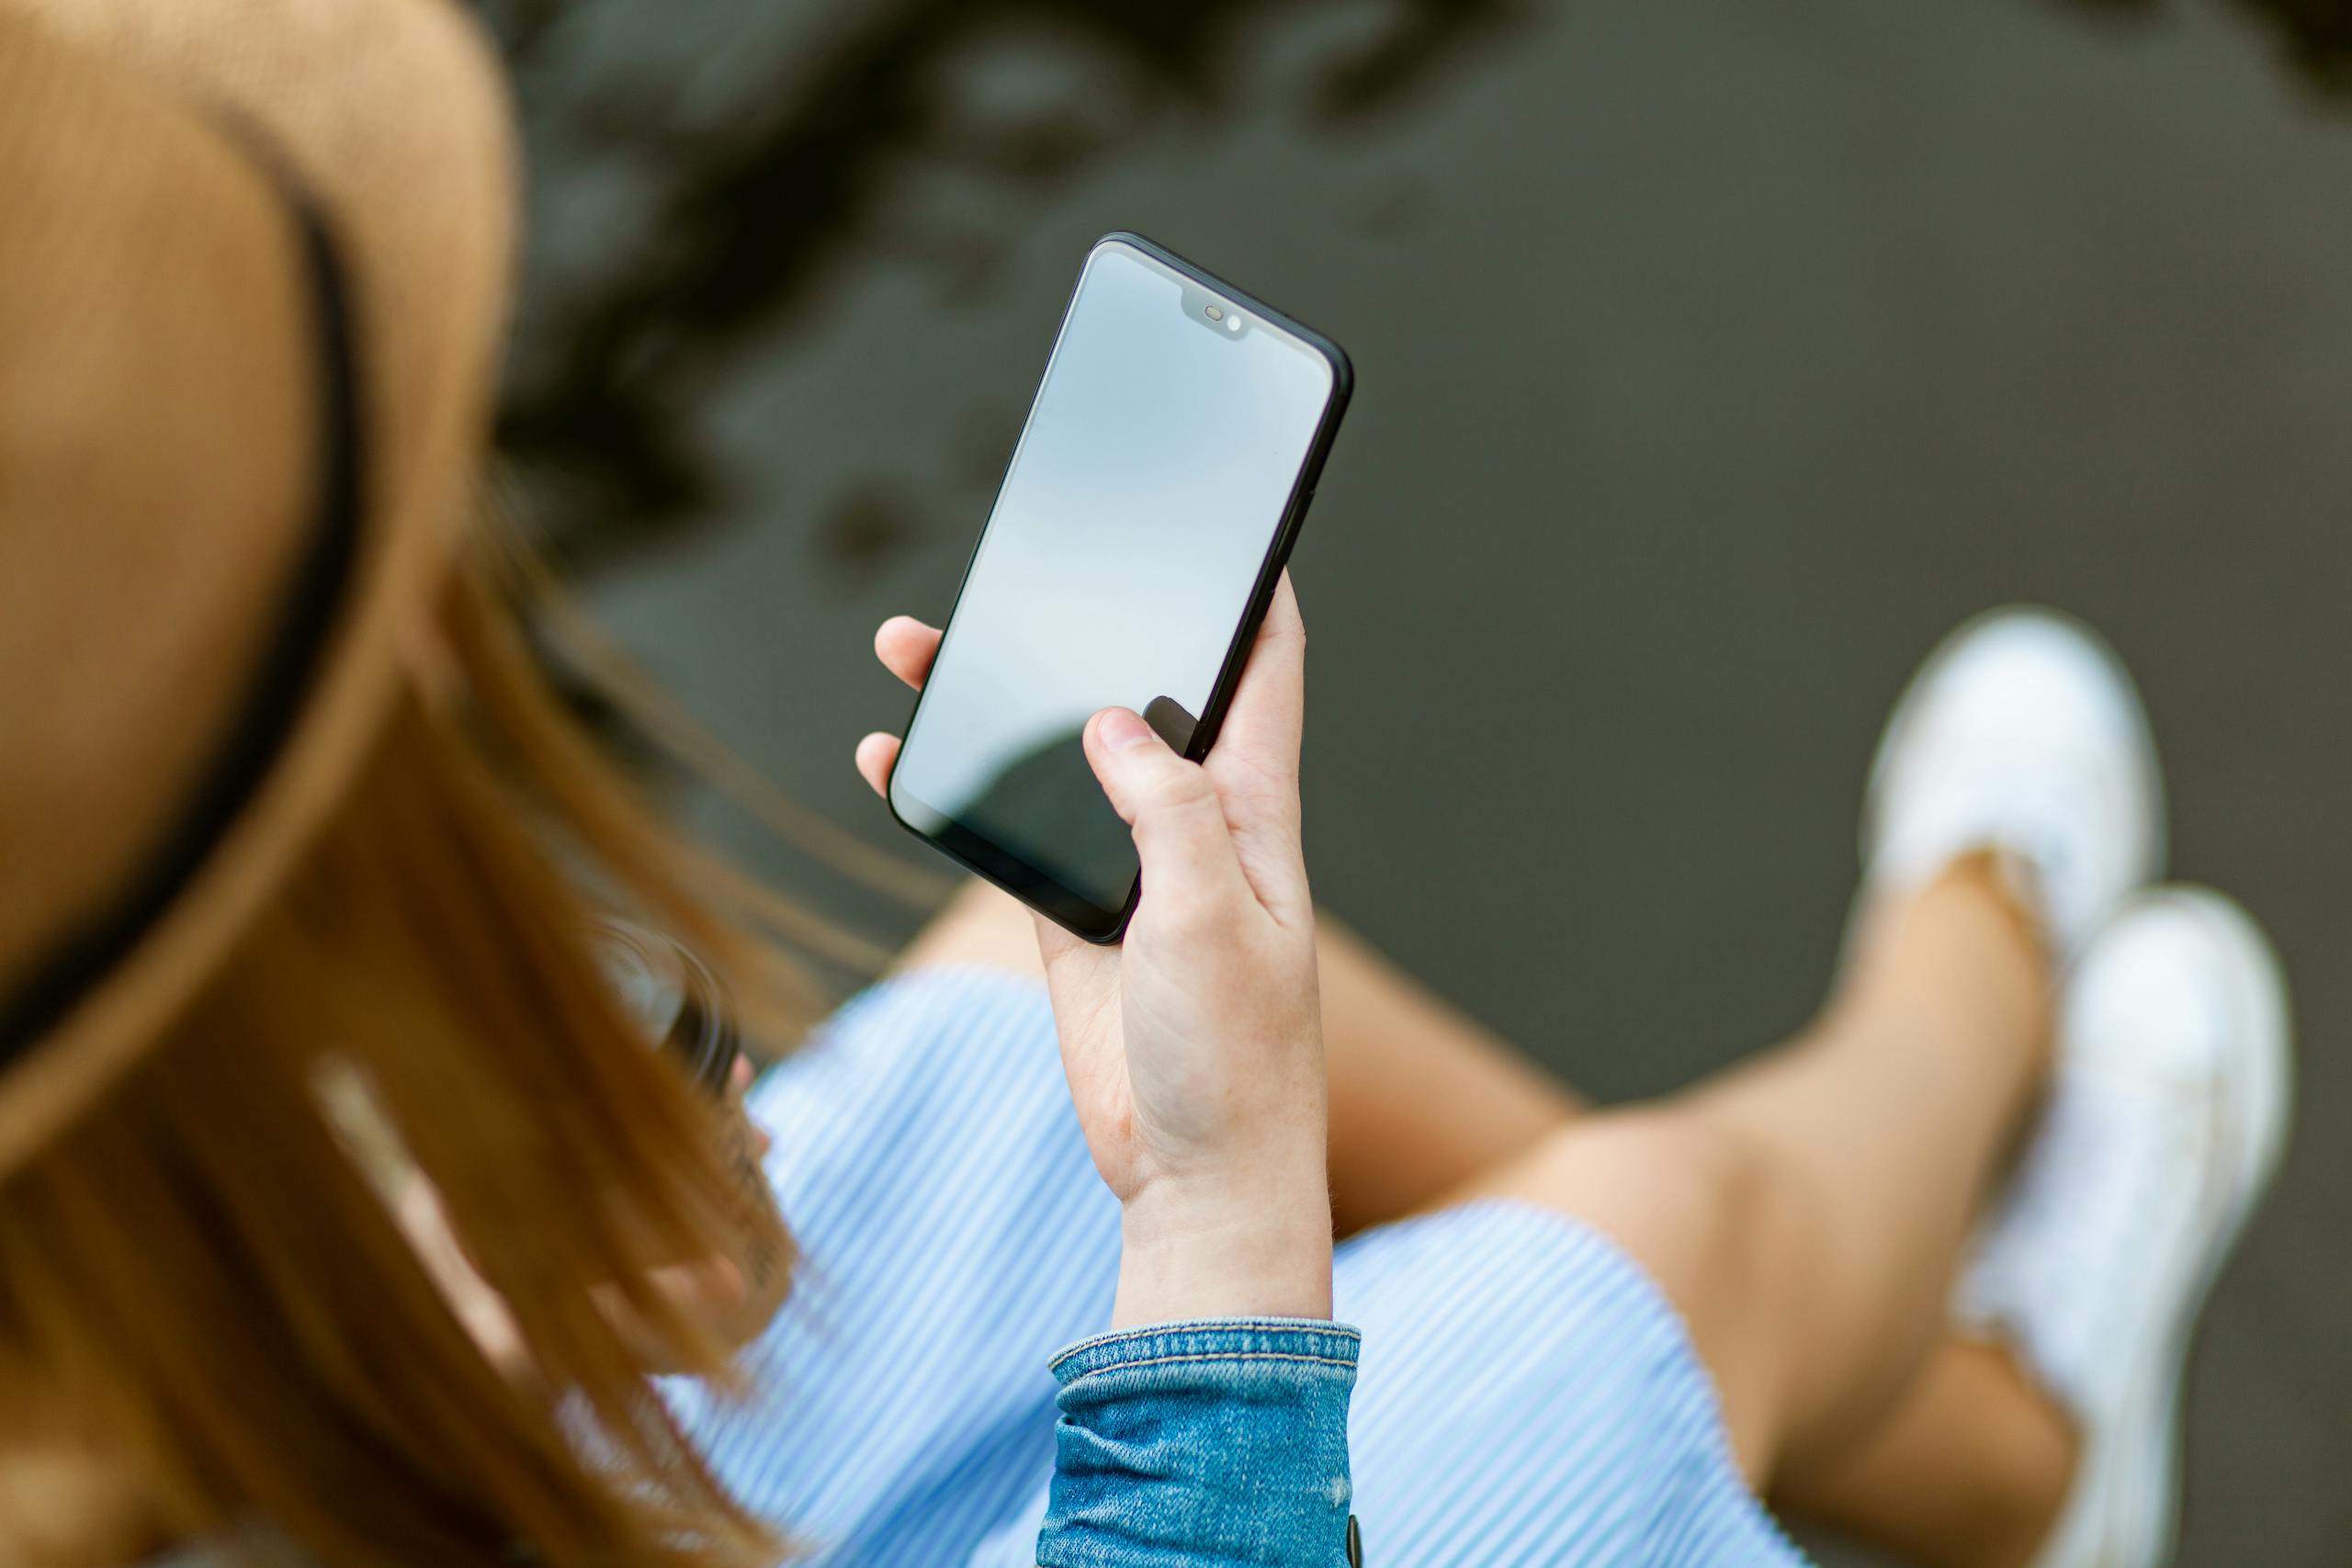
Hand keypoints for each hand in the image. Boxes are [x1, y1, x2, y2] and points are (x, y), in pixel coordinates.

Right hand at [857, 576, 1331, 1324]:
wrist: (1194, 1175)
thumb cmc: (1236, 1056)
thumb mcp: (1213, 920)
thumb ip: (1168, 813)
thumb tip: (1114, 720)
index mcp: (1251, 809)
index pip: (1264, 671)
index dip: (1253, 593)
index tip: (1232, 523)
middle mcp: (1191, 823)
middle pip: (1132, 693)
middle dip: (1083, 624)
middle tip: (1022, 566)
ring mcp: (1125, 867)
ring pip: (1053, 754)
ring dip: (992, 702)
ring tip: (914, 644)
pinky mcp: (1070, 915)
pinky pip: (1002, 831)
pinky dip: (949, 791)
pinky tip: (893, 755)